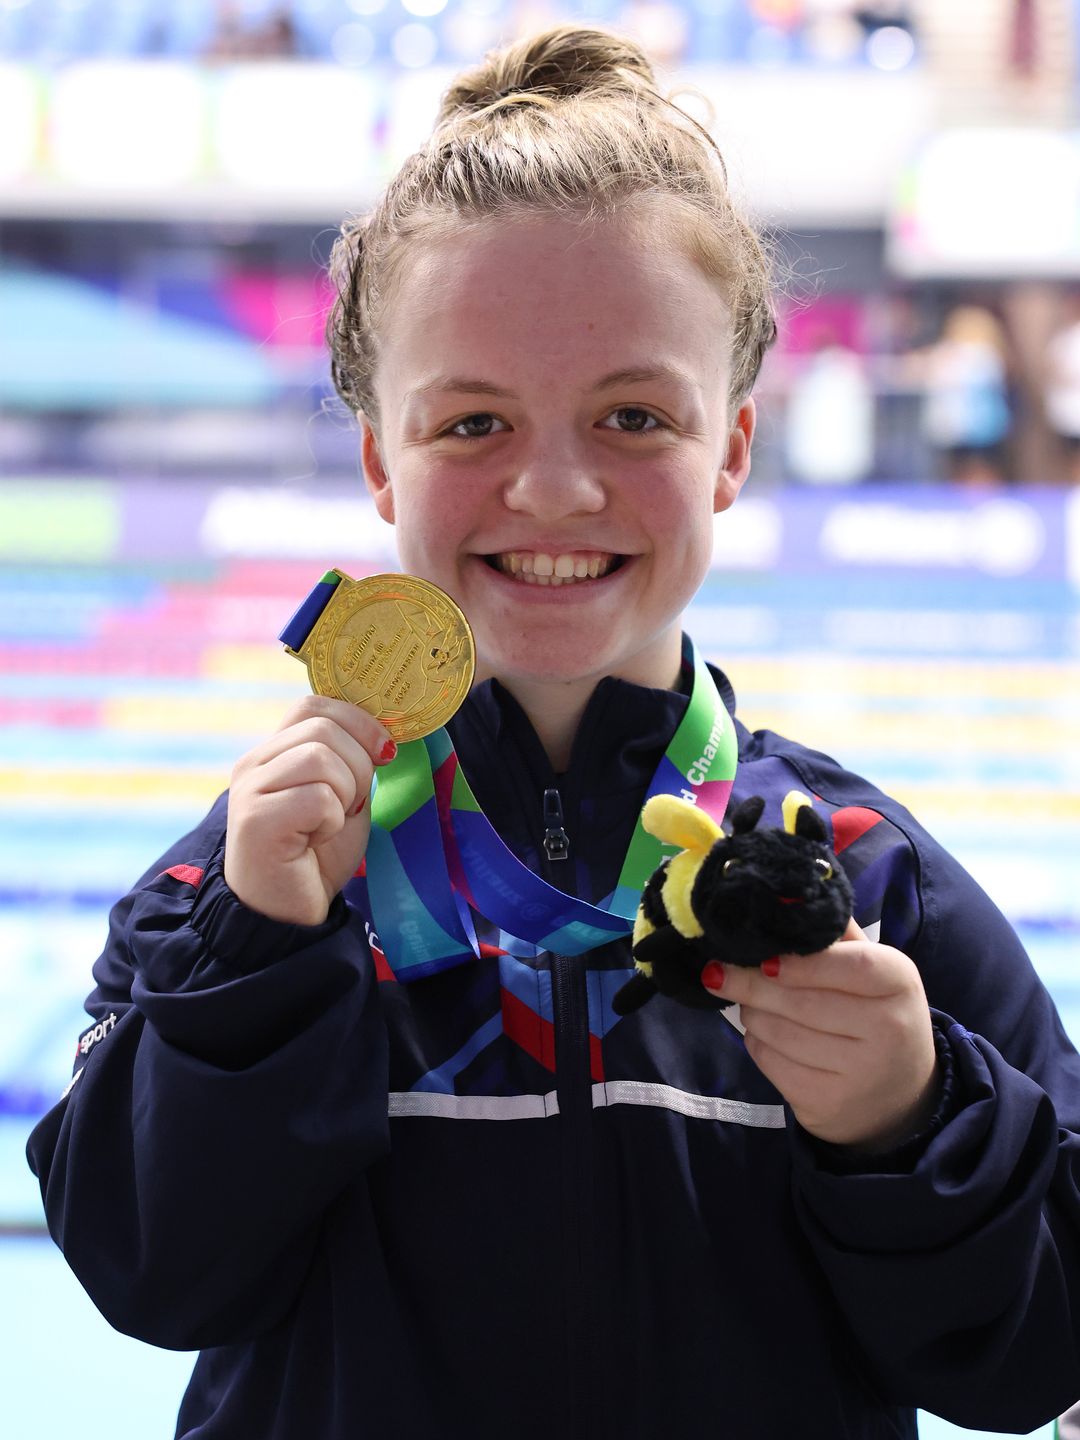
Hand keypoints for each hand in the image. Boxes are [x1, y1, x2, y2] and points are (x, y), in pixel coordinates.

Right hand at [224, 696, 396, 926]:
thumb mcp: (342, 796)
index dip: (357, 721)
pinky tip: (314, 841)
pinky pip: (317, 797)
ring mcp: (250, 790)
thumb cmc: (316, 855)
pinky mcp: (255, 820)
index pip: (312, 704)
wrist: (288, 913)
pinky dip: (330, 821)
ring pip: (320, 758)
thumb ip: (351, 761)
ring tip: (328, 824)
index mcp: (273, 751)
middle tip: (348, 806)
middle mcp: (254, 763)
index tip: (383, 753)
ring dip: (344, 794)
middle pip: (323, 728)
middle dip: (358, 766)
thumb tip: (382, 734)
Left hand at [702, 920, 939, 1152]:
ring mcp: (859, 1073)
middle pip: (803, 1002)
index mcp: (900, 983)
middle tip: (721, 972)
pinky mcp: (828, 1104)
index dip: (803, 963)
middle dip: (752, 985)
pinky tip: (765, 1035)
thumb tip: (781, 897)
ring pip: (779, 1033)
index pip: (853, 966)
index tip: (764, 959)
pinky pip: (772, 1064)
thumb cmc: (876, 1015)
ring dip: (752, 1012)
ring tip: (750, 1002)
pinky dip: (757, 1044)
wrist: (901, 1097)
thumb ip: (834, 936)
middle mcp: (888, 1030)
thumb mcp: (874, 971)